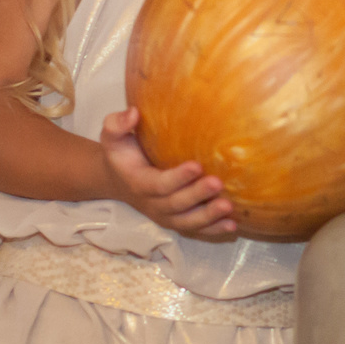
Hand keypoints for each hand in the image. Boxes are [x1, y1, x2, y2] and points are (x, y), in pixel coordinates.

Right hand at [98, 109, 235, 237]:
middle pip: (176, 204)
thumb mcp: (113, 136)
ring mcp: (165, 215)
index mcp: (138, 182)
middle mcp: (152, 203)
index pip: (158, 184)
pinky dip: (214, 230)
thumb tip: (134, 113)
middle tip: (217, 183)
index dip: (178, 178)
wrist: (119, 180)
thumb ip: (118, 124)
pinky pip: (195, 229)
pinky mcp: (177, 220)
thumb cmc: (122, 153)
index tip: (197, 165)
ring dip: (208, 216)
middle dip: (197, 195)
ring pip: (187, 222)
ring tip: (228, 206)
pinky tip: (232, 225)